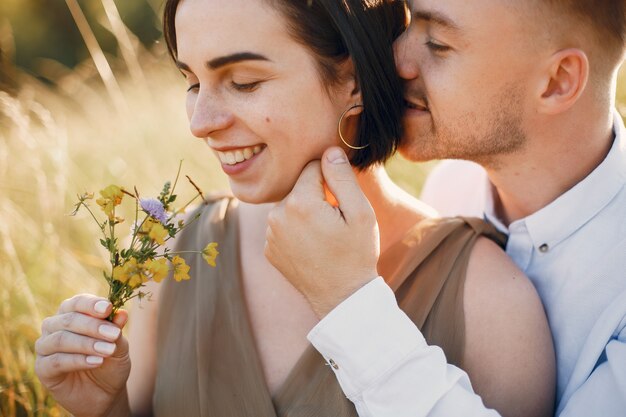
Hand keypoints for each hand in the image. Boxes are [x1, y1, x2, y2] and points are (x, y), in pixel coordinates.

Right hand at [35, 294, 130, 416]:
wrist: (105, 392)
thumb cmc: (110, 361)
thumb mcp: (119, 345)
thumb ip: (117, 330)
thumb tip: (122, 313)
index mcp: (72, 313)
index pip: (78, 302)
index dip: (92, 304)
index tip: (108, 308)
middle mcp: (55, 326)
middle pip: (69, 319)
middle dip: (93, 326)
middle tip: (114, 334)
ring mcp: (46, 346)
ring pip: (61, 339)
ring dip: (87, 344)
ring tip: (108, 350)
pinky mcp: (42, 368)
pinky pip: (56, 361)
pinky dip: (78, 360)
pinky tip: (96, 361)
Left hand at [265, 147, 379, 316]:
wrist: (342, 298)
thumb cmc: (356, 254)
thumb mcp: (361, 213)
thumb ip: (343, 177)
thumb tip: (329, 150)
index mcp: (300, 202)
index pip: (313, 167)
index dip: (332, 179)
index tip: (342, 199)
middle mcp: (277, 215)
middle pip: (299, 186)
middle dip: (317, 195)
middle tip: (336, 220)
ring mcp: (270, 234)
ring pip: (290, 205)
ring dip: (305, 211)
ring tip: (325, 235)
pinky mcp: (268, 249)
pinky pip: (282, 226)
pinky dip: (296, 229)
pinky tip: (313, 246)